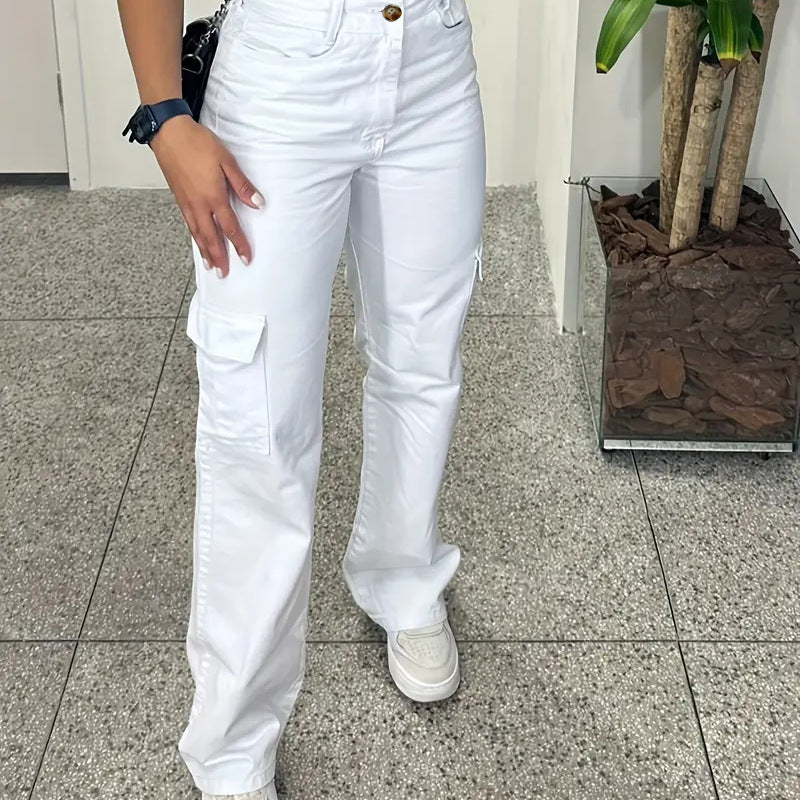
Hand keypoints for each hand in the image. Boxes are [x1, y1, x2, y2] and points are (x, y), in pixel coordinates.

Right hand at [150, 115, 263, 277]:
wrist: (168, 132)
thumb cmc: (198, 143)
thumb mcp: (227, 161)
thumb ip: (242, 185)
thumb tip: (258, 204)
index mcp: (213, 196)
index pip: (230, 227)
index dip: (239, 244)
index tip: (246, 259)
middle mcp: (199, 204)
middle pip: (211, 237)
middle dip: (219, 257)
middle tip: (224, 273)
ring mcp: (187, 203)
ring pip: (197, 233)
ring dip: (205, 252)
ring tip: (210, 266)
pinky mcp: (179, 198)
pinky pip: (189, 224)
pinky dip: (195, 238)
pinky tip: (198, 242)